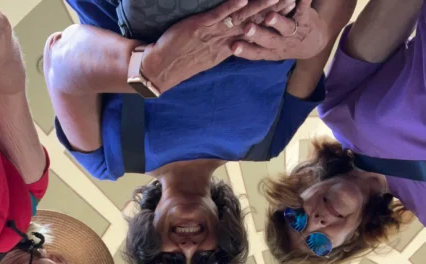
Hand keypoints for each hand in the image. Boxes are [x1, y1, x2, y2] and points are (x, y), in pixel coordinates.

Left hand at [141, 0, 278, 91]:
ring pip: (241, 19)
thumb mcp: (205, 54)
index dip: (272, 21)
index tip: (289, 12)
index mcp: (227, 48)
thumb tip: (231, 38)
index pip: (254, 31)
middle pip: (254, 23)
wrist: (160, 68)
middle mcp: (224, 41)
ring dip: (260, 6)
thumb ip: (220, 44)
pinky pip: (219, 15)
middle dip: (274, 11)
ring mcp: (213, 34)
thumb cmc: (179, 59)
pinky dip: (232, 6)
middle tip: (293, 0)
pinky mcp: (199, 27)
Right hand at [231, 0, 327, 59]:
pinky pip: (304, 8)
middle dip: (258, 35)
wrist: (312, 43)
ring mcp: (293, 31)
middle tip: (247, 29)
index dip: (244, 50)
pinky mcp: (305, 18)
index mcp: (269, 51)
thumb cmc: (282, 42)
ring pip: (285, 26)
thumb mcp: (268, 49)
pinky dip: (303, 1)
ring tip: (270, 16)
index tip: (233, 46)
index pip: (254, 52)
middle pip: (268, 39)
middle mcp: (281, 43)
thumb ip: (253, 43)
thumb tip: (230, 36)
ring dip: (278, 21)